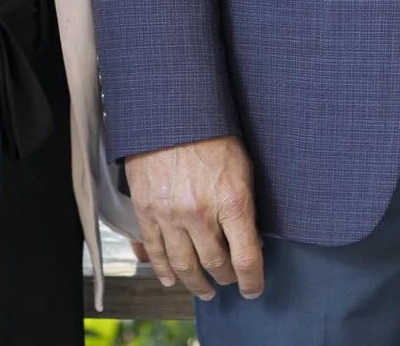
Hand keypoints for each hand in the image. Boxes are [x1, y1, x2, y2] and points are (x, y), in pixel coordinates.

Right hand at [124, 135, 264, 299]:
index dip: (252, 281)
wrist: (171, 111)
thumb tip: (249, 240)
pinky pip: (155, 250)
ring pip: (184, 265)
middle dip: (226, 277)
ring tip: (204, 289)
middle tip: (229, 280)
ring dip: (196, 282)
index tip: (253, 289)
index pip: (246, 259)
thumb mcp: (242, 167)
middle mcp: (201, 213)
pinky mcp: (146, 210)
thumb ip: (245, 207)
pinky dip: (163, 270)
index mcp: (232, 201)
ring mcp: (170, 214)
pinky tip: (171, 279)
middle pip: (215, 265)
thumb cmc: (212, 134)